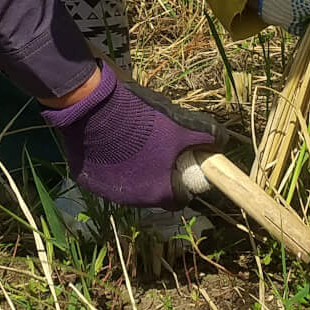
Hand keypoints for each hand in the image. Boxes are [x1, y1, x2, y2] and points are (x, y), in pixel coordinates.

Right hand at [39, 65, 213, 208]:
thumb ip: (205, 136)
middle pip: (154, 194)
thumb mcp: (181, 124)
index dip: (182, 183)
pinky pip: (106, 177)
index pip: (179, 199)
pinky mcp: (89, 181)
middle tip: (156, 152)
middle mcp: (135, 200)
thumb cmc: (143, 120)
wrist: (95, 110)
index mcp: (159, 192)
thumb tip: (220, 141)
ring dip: (134, 172)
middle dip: (158, 176)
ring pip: (130, 187)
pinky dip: (111, 166)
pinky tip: (112, 146)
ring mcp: (109, 192)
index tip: (180, 166)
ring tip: (133, 145)